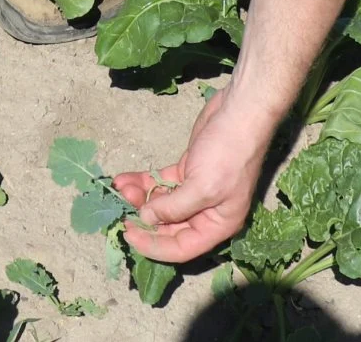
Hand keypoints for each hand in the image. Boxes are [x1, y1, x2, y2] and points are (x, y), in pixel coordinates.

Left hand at [112, 86, 275, 262]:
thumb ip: (173, 208)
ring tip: (120, 187)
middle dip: (143, 218)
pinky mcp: (187, 171)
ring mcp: (195, 191)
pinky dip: (143, 182)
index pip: (181, 248)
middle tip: (119, 207)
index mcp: (217, 225)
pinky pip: (161, 183)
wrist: (240, 112)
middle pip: (168, 227)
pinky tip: (125, 178)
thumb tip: (146, 218)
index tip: (128, 234)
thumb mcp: (202, 187)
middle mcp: (206, 213)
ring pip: (161, 203)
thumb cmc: (229, 154)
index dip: (153, 246)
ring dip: (139, 198)